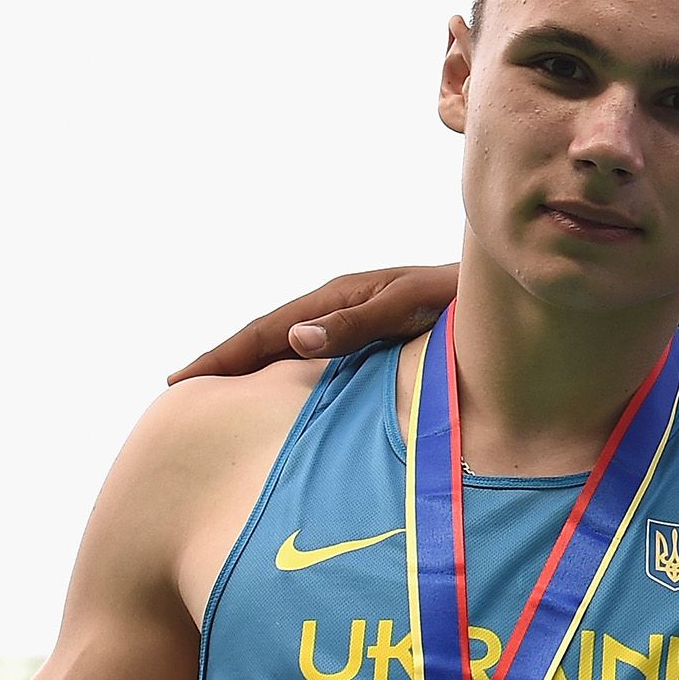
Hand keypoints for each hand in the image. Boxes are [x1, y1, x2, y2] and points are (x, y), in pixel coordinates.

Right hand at [168, 263, 461, 381]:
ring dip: (252, 365)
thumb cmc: (457, 299)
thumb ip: (355, 324)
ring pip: (289, 344)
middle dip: (225, 361)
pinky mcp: (374, 332)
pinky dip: (288, 367)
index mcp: (337, 298)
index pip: (265, 332)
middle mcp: (339, 305)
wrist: (499, 290)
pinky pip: (317, 353)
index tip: (179, 382)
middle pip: (268, 336)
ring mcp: (354, 318)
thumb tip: (294, 339)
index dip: (222, 357)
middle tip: (179, 387)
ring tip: (219, 389)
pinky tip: (284, 388)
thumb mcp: (407, 308)